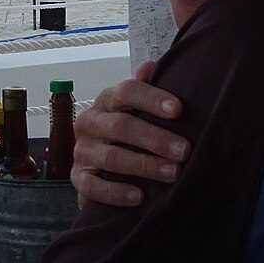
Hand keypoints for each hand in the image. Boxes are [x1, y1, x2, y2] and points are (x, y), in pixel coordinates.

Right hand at [71, 60, 187, 208]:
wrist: (95, 166)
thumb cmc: (123, 133)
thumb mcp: (133, 109)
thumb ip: (143, 88)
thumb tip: (150, 66)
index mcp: (106, 101)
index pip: (127, 92)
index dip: (152, 99)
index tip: (178, 110)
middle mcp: (90, 123)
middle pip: (122, 126)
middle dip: (156, 138)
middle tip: (185, 150)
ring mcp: (82, 151)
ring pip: (112, 157)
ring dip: (145, 165)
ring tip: (174, 173)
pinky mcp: (78, 178)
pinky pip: (94, 187)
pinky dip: (117, 192)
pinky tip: (140, 197)